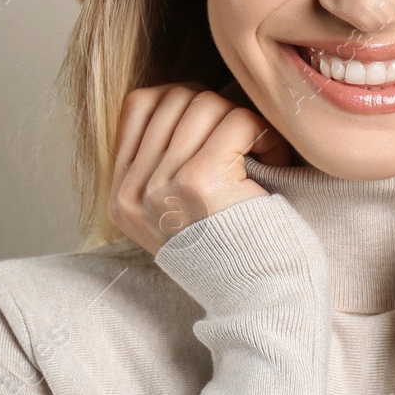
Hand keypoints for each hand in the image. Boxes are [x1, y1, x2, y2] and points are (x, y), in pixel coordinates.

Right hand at [108, 82, 291, 254]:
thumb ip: (169, 159)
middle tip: (247, 142)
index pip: (138, 104)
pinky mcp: (197, 182)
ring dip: (243, 120)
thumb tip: (191, 91)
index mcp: (122, 197)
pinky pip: (235, 121)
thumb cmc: (237, 251)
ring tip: (261, 154)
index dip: (185, 99)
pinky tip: (272, 160)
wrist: (264, 304)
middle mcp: (133, 193)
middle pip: (174, 98)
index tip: (217, 126)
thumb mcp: (181, 209)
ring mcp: (161, 188)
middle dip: (219, 107)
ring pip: (206, 104)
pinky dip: (261, 132)